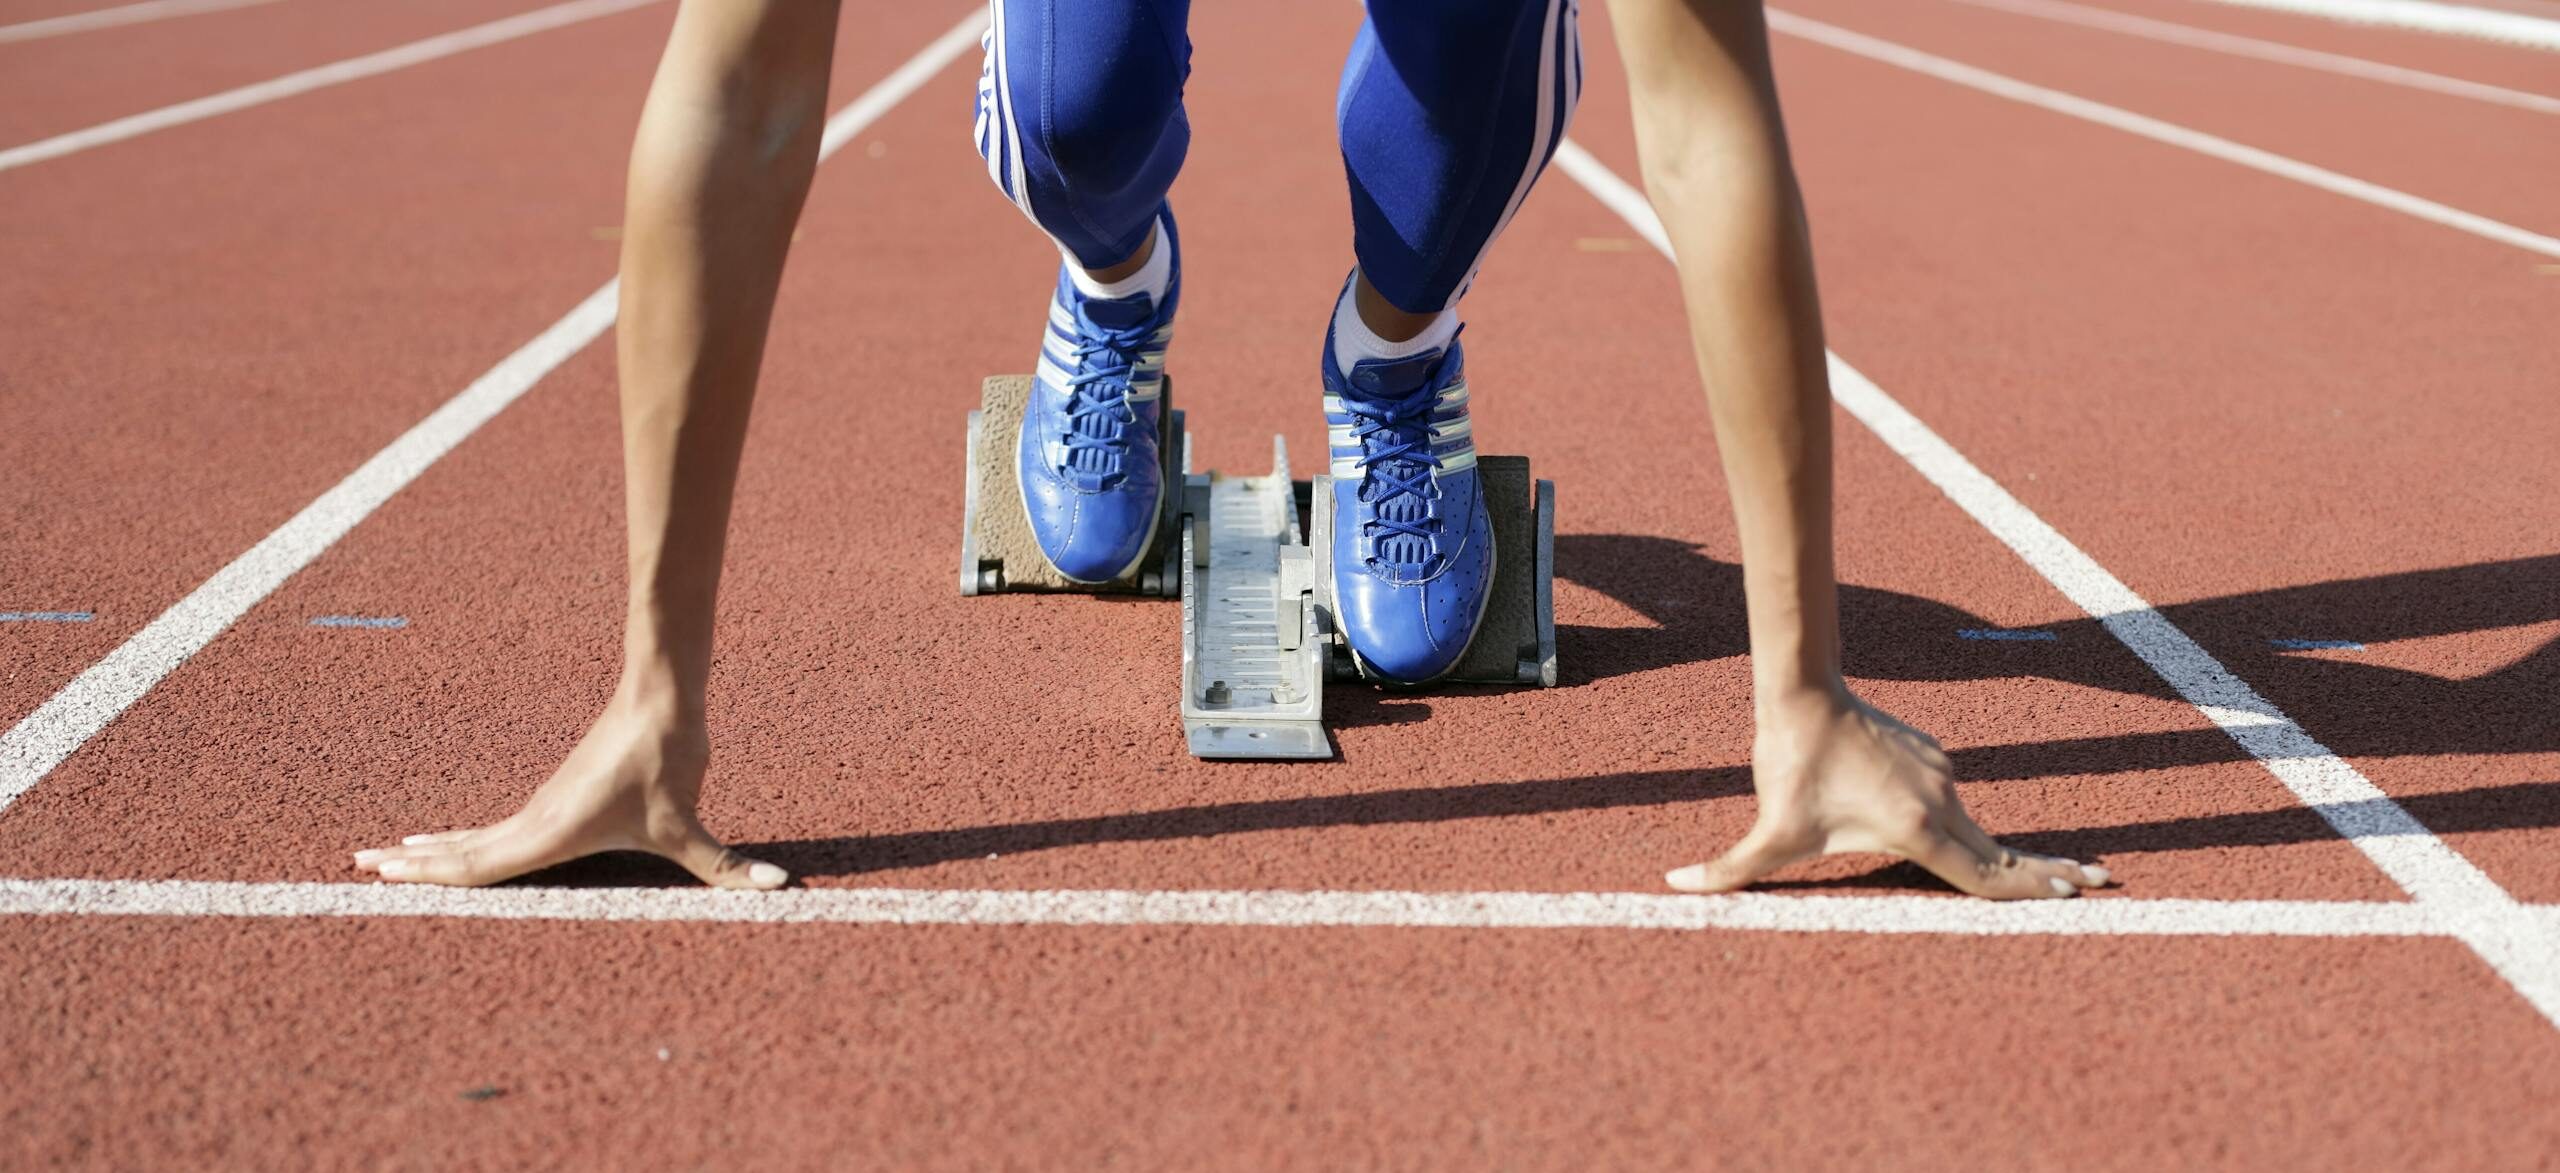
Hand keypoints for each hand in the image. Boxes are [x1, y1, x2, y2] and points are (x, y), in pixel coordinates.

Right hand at [352, 692, 785, 889]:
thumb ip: (730, 866)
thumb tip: (783, 892)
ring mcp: (542, 807)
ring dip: (429, 848)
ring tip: (384, 857)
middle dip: (411, 863)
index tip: (382, 876)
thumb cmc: (669, 759)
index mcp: (550, 833)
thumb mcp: (692, 824)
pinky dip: (462, 838)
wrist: (661, 696)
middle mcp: (535, 820)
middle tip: (355, 867)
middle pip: (460, 850)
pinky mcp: (556, 797)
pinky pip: (496, 827)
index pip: (478, 865)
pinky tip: (449, 840)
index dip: (430, 876)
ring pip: (473, 836)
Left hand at [1668, 690, 2108, 899]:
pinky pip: (1950, 801)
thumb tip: (1672, 890)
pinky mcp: (1933, 757)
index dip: (2030, 891)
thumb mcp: (1766, 832)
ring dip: (1999, 852)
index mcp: (1918, 827)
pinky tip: (1949, 832)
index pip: (1986, 873)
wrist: (1803, 693)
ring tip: (2050, 872)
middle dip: (2048, 871)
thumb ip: (1726, 872)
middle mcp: (1943, 800)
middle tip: (2101, 884)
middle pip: (2001, 850)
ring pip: (1973, 826)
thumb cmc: (1788, 765)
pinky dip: (1962, 825)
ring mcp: (1943, 775)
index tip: (2078, 895)